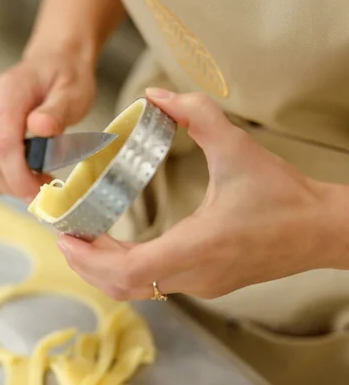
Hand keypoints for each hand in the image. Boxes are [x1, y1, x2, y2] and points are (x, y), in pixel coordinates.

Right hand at [0, 52, 95, 199]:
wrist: (51, 63)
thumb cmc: (65, 79)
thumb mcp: (73, 93)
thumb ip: (58, 111)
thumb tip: (41, 127)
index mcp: (8, 92)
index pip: (3, 145)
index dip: (19, 177)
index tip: (40, 195)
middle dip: (13, 186)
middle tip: (42, 190)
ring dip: (0, 185)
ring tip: (28, 181)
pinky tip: (11, 175)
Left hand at [57, 89, 339, 300]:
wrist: (321, 230)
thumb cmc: (284, 195)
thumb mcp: (239, 146)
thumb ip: (198, 114)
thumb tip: (158, 94)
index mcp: (200, 246)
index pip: (133, 270)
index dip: (92, 259)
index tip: (67, 238)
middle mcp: (196, 275)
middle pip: (124, 287)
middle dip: (87, 264)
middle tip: (64, 235)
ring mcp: (201, 285)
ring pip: (137, 291)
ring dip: (103, 270)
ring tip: (82, 239)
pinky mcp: (205, 283)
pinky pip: (153, 285)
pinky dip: (125, 270)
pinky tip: (114, 247)